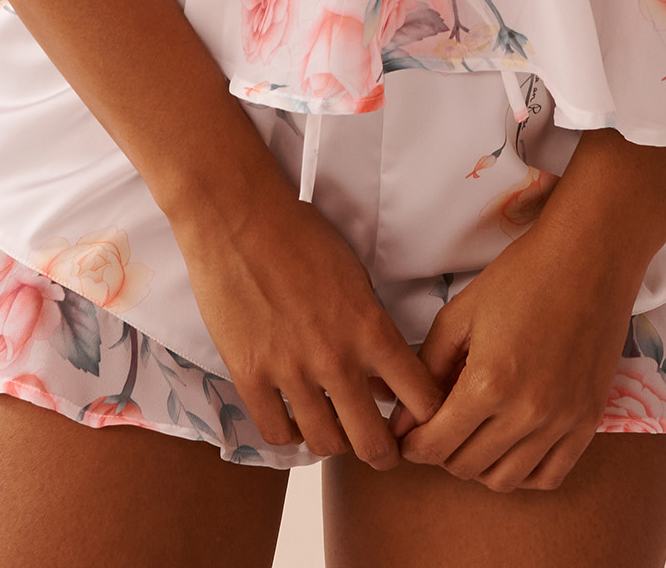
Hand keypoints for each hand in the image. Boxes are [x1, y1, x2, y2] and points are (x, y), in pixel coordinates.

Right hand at [174, 170, 444, 468]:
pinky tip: (293, 416)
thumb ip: (373, 331)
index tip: (418, 422)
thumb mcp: (355, 277)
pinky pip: (277, 434)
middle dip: (384, 452)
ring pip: (326, 445)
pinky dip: (290, 433)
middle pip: (375, 444)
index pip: (422, 401)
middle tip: (378, 444)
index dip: (427, 420)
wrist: (238, 215)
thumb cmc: (301, 235)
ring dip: (335, 440)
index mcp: (370, 329)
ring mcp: (291, 371)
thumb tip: (385, 381)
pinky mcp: (250, 376)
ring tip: (333, 425)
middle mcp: (336, 359)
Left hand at [390, 160, 659, 491]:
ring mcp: (562, 422)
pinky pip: (550, 476)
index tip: (408, 436)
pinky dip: (523, 473)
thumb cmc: (522, 276)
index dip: (413, 446)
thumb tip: (403, 416)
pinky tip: (510, 447)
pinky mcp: (588, 422)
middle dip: (441, 454)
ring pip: (506, 480)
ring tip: (471, 437)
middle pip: (467, 467)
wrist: (589, 257)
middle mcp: (527, 413)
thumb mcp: (460, 313)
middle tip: (436, 430)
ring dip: (479, 467)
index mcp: (489, 382)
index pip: (436, 446)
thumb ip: (427, 367)